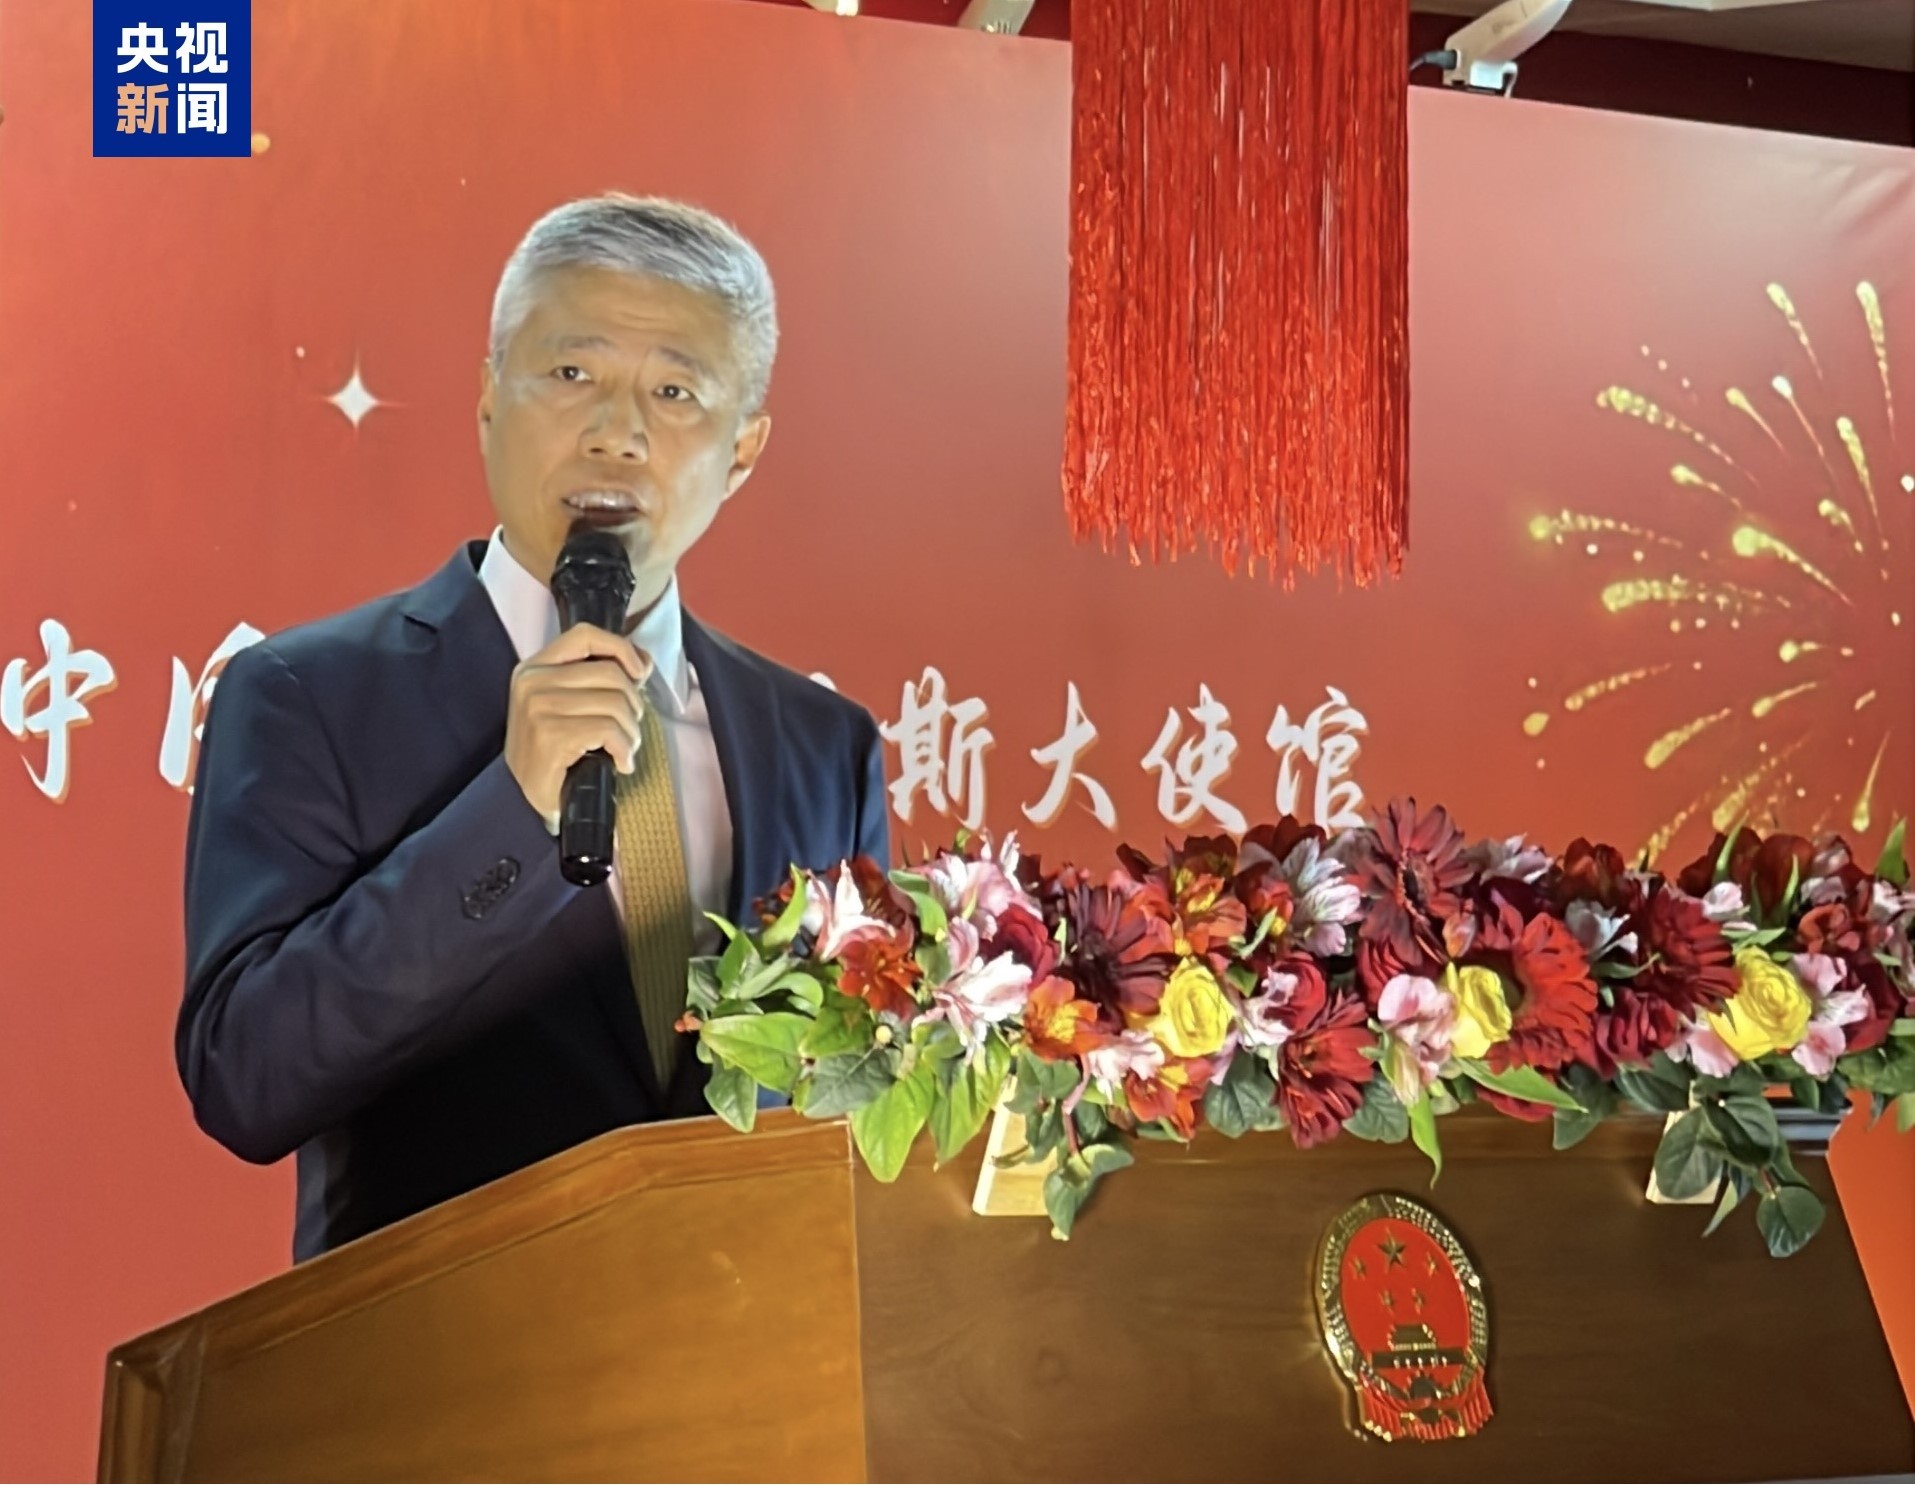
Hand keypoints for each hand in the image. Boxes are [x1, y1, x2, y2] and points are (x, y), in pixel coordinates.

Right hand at [503, 625, 650, 825]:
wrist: (522, 800)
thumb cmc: (552, 753)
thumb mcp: (566, 705)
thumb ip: (597, 678)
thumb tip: (642, 662)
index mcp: (535, 668)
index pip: (585, 634)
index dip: (621, 648)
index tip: (639, 672)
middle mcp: (533, 682)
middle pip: (612, 674)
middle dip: (633, 705)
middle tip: (627, 730)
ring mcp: (539, 708)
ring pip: (616, 704)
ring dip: (632, 733)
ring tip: (623, 749)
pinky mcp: (551, 735)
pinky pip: (609, 730)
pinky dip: (625, 750)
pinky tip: (620, 763)